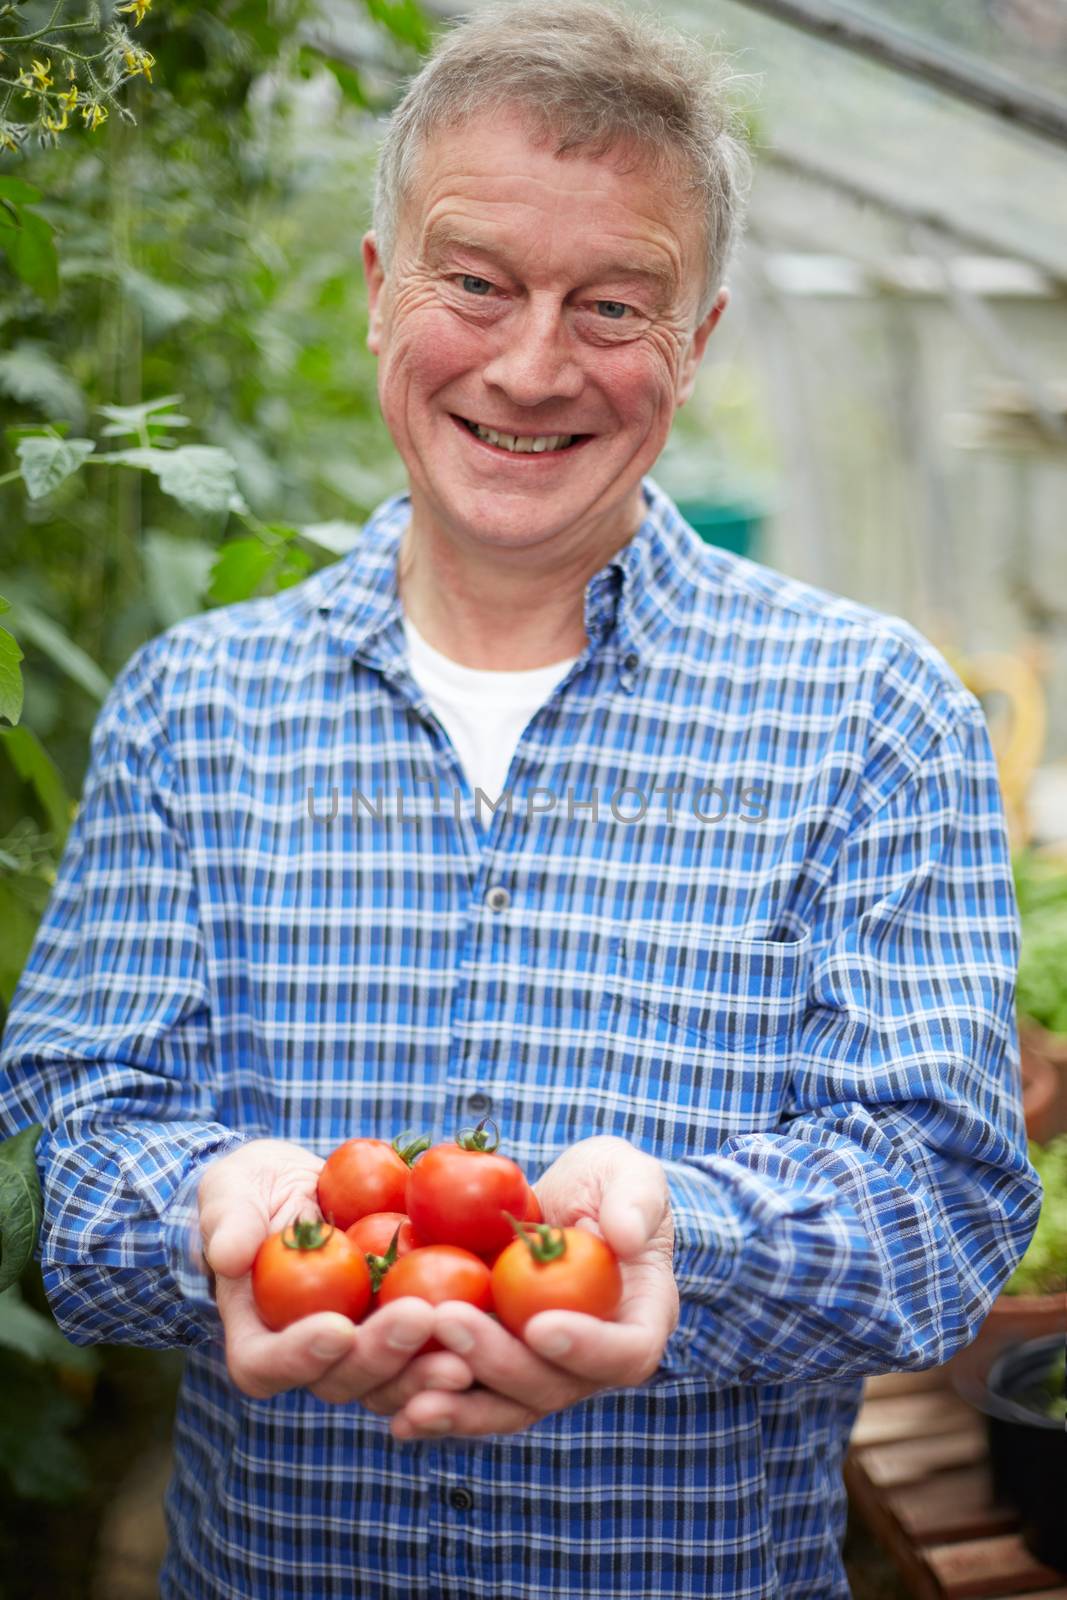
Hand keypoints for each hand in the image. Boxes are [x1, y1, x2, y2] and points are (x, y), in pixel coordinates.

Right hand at [198, 1138, 474, 1408]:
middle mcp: (313, 1359)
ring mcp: (364, 1351)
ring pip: (395, 1382)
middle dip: (383, 1356)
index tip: (336, 1327)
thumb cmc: (254, 1191)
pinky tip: (496, 1326)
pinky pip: (433, 1353)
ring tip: (469, 1345)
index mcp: (258, 1338)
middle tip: (420, 1319)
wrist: (304, 1188)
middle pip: (343, 1380)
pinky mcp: (407, 1333)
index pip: (266, 1367)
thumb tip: (228, 1255)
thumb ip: (226, 1220)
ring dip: (430, 1369)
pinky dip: (462, 1346)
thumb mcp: (230, 1192)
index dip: (299, 1358)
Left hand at [377, 1135, 677, 1438]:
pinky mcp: (495, 1371)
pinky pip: (467, 1399)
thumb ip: (634, 1201)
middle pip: (552, 1387)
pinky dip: (432, 1407)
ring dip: (458, 1405)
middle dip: (498, 1361)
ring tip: (412, 1395)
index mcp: (638, 1321)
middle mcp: (590, 1363)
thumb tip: (625, 1237)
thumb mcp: (627, 1174)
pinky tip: (393, 1412)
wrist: (557, 1203)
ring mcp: (540, 1373)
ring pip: (504, 1408)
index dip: (587, 1348)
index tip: (540, 1324)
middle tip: (448, 1319)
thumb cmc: (604, 1183)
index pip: (625, 1352)